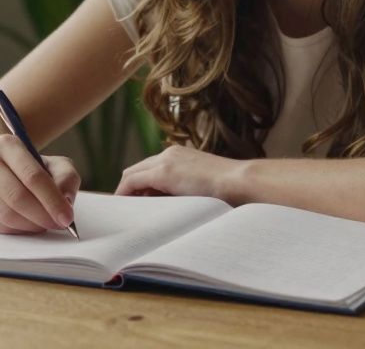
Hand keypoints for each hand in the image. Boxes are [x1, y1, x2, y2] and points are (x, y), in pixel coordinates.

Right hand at [0, 134, 80, 233]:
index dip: (52, 199)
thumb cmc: (31, 168)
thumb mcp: (54, 164)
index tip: (68, 217)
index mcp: (7, 144)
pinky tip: (29, 225)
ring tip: (45, 225)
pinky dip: (18, 230)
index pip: (32, 176)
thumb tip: (66, 200)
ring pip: (6, 214)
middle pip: (17, 196)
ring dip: (31, 225)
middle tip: (59, 225)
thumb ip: (66, 178)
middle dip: (42, 215)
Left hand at [115, 145, 240, 201]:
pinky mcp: (163, 172)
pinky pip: (133, 182)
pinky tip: (125, 207)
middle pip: (137, 169)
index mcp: (181, 155)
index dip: (140, 186)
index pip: (151, 168)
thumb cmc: (229, 190)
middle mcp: (170, 153)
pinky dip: (125, 193)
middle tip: (127, 208)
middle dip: (129, 189)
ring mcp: (166, 161)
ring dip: (127, 192)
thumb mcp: (202, 185)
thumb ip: (185, 189)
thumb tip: (173, 205)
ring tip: (126, 211)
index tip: (136, 202)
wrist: (239, 182)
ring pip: (133, 174)